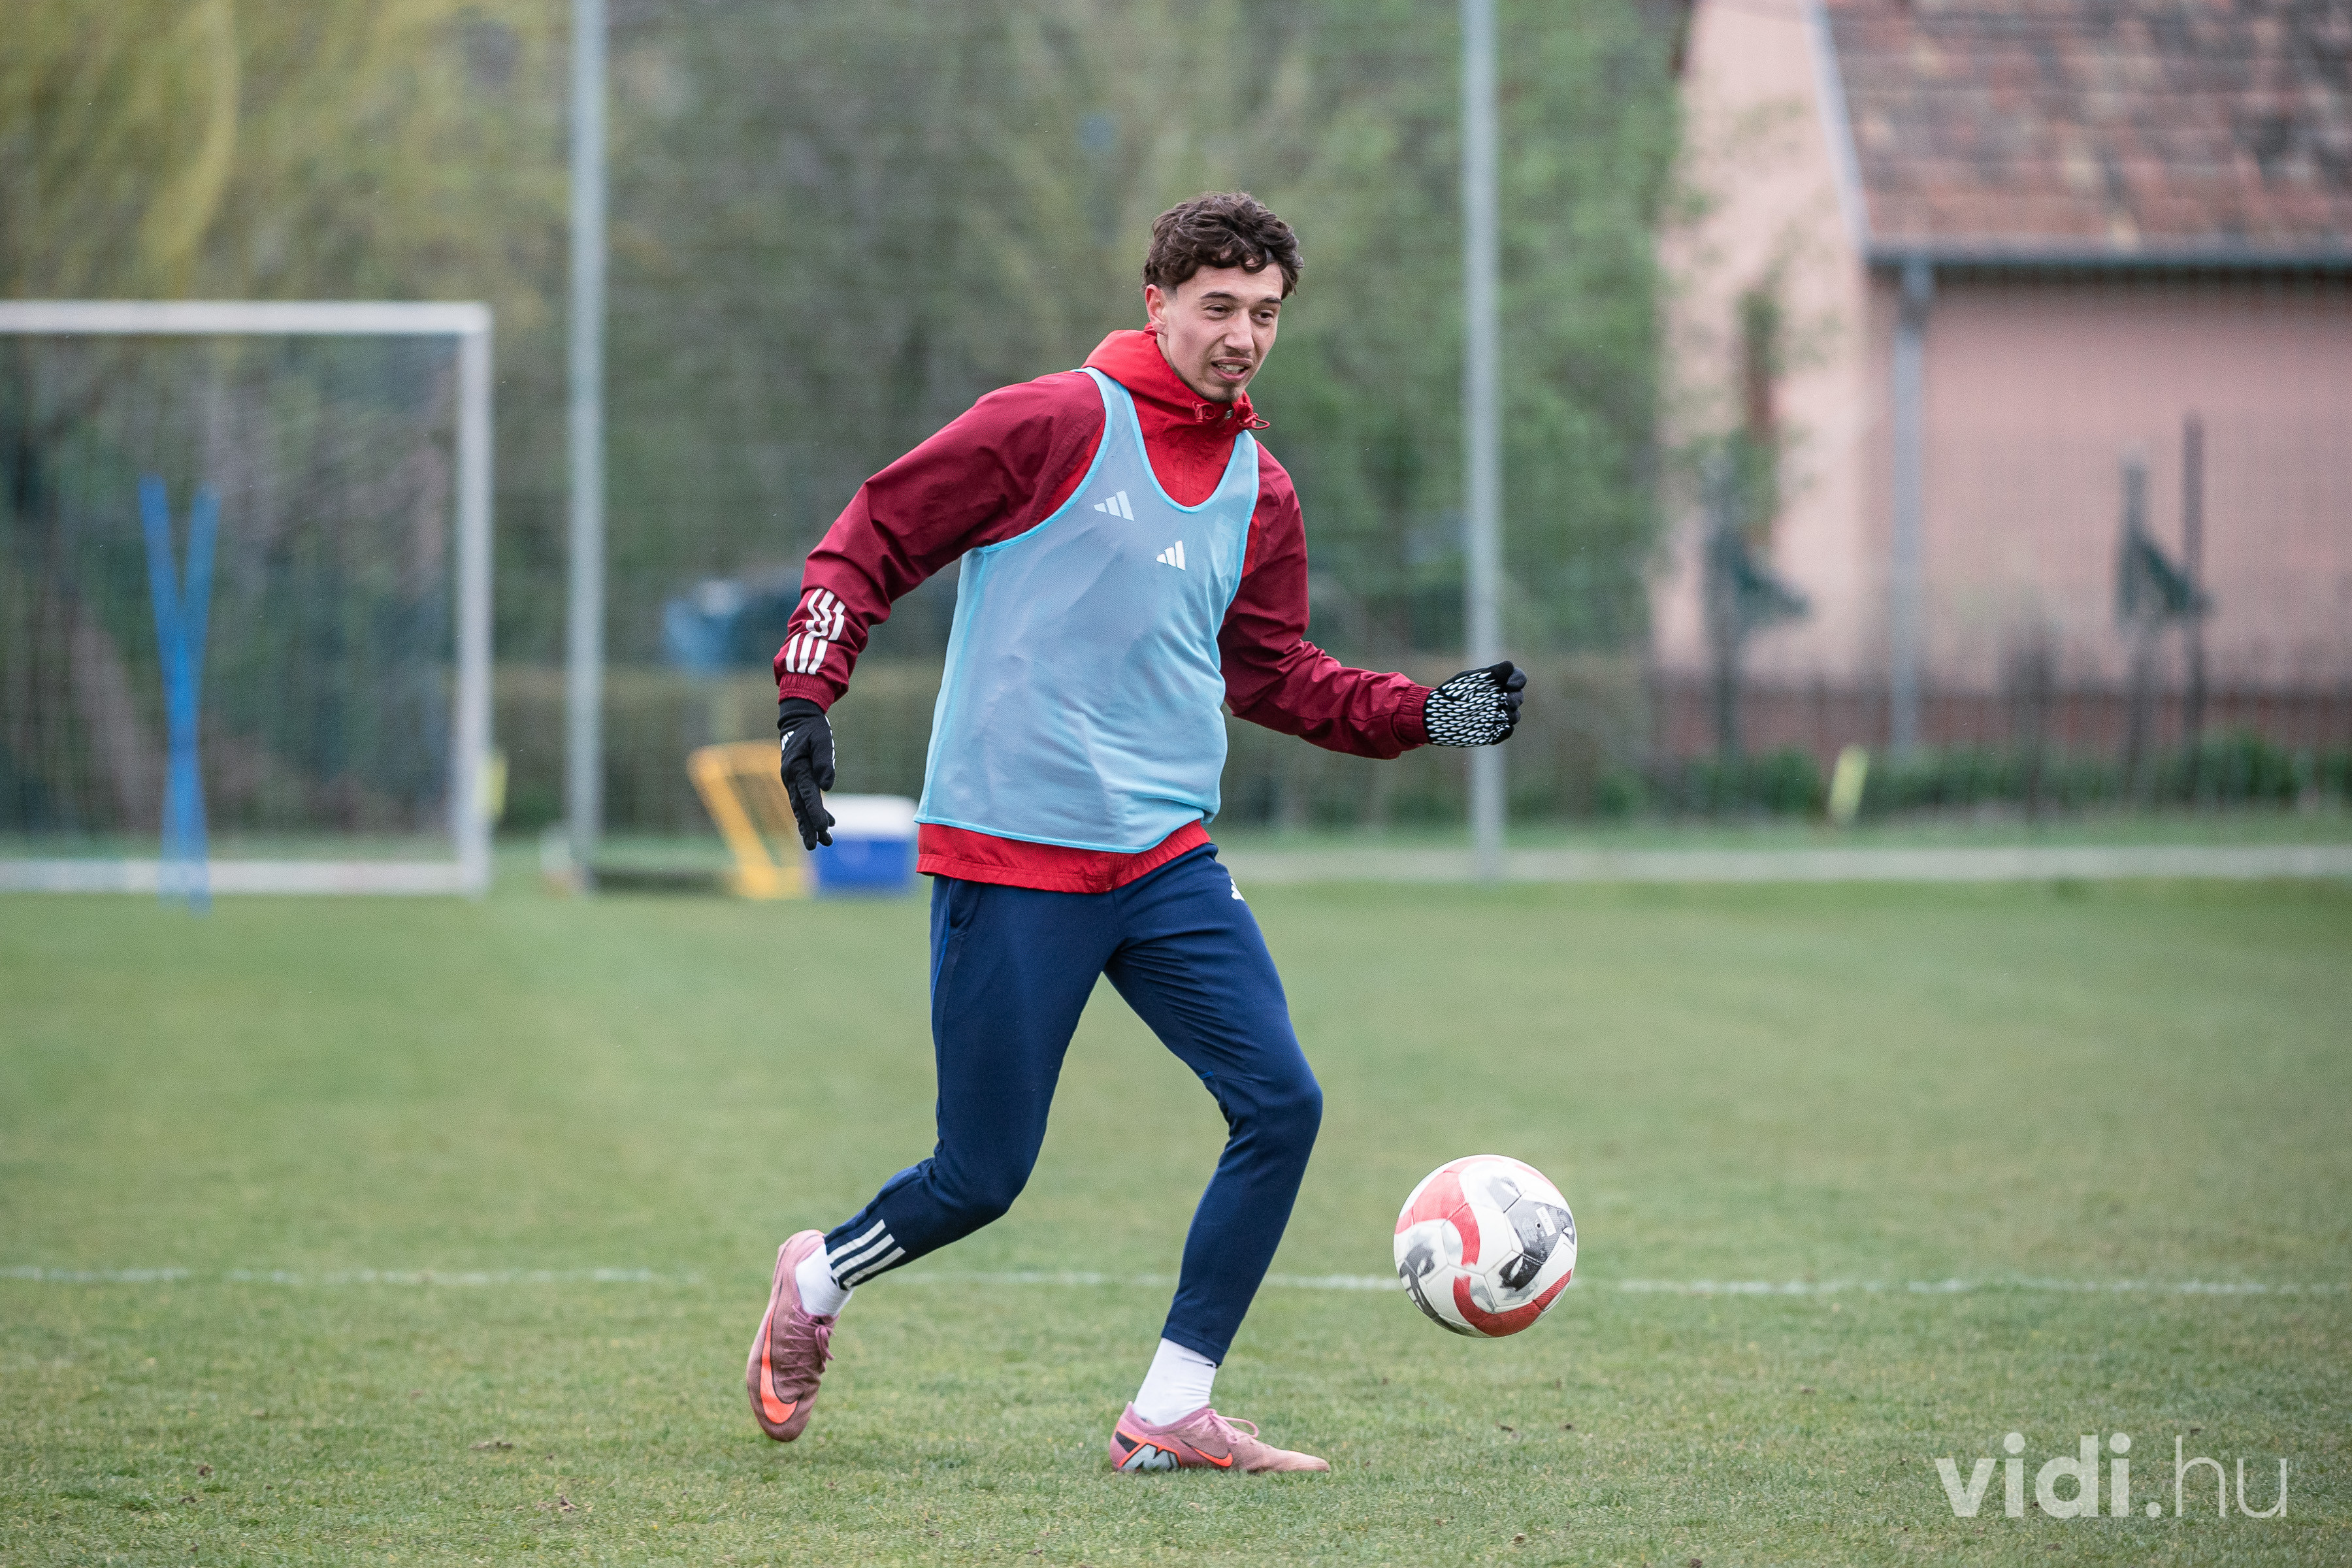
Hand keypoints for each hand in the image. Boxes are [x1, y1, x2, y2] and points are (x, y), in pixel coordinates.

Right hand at [777, 698, 836, 848]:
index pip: (808, 795)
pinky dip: (816, 812)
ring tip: (824, 843)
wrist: (798, 719)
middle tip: (816, 846)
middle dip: (809, 828)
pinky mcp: (798, 780)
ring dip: (812, 825)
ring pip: (802, 807)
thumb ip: (824, 762)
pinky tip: (828, 824)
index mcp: (796, 769)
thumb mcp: (821, 739)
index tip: (822, 829)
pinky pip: (805, 800)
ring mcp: (793, 781)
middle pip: (801, 808)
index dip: (816, 813)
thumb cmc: (812, 728)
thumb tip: (828, 786)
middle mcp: (791, 778)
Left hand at [1423, 661, 1525, 746]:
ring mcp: (1497, 716)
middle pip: (1518, 697)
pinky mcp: (1493, 732)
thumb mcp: (1470, 681)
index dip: (1518, 680)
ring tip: (1502, 714)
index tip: (1510, 683)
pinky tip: (1501, 727)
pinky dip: (1505, 730)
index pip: (1517, 678)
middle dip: (1515, 698)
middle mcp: (1500, 699)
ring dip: (1512, 714)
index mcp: (1497, 684)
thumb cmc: (1452, 694)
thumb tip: (1510, 665)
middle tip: (1506, 700)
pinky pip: (1505, 732)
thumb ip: (1491, 674)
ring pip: (1514, 716)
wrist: (1435, 715)